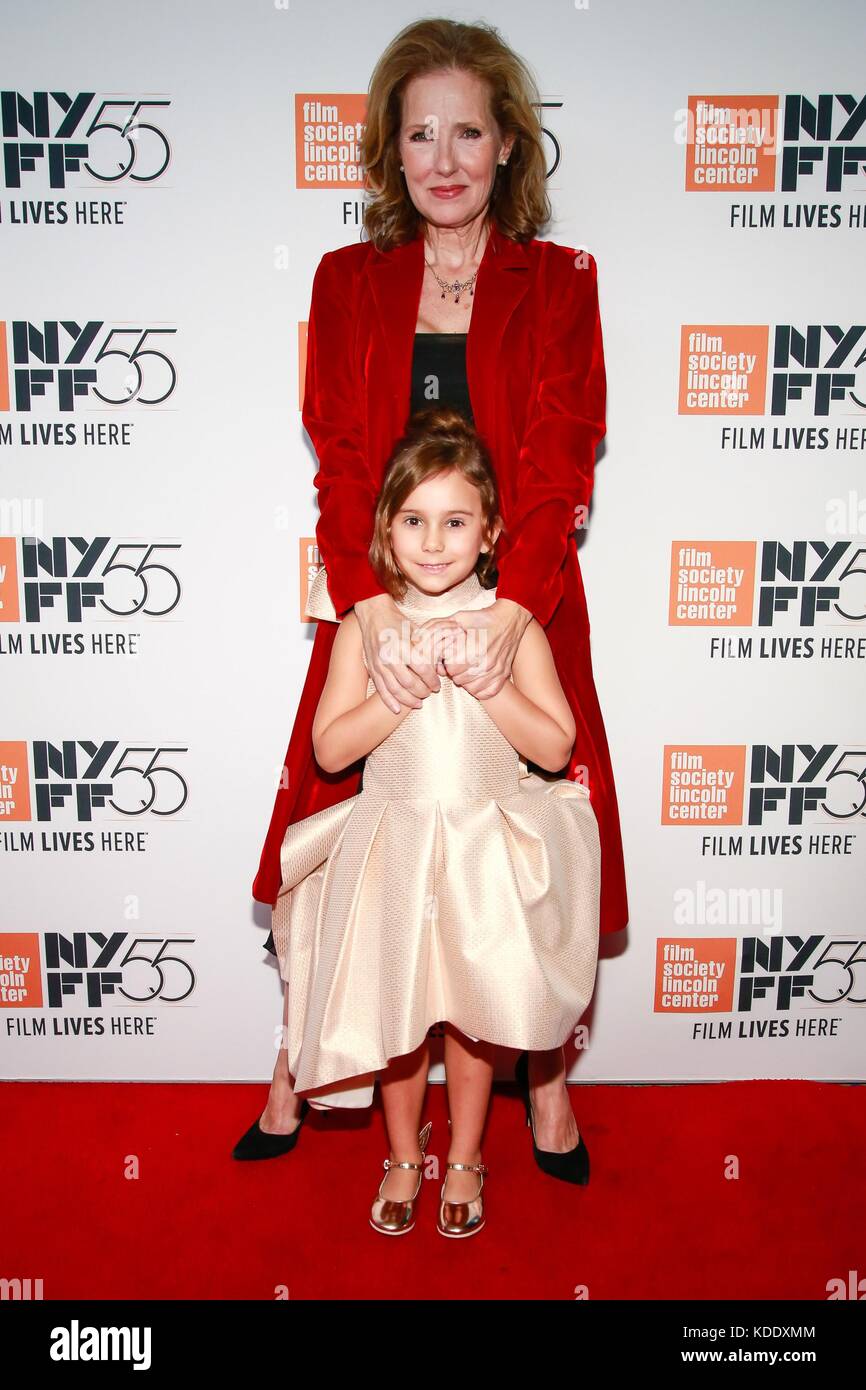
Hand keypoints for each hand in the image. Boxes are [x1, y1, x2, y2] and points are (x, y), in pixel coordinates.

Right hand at [353, 593, 442, 715]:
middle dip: (422, 691)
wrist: (374, 614)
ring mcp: (379, 663)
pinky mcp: (372, 668)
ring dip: (408, 699)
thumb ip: (428, 648)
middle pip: (409, 682)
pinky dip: (389, 701)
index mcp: (403, 645)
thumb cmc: (398, 622)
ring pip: (395, 689)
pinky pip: (381, 689)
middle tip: (429, 694)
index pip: (422, 668)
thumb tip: (441, 665)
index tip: (437, 685)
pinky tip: (397, 710)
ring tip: (418, 703)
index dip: (432, 680)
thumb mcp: (416, 630)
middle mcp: (390, 655)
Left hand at [412, 598, 532, 699]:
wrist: (509, 619)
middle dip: (455, 670)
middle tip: (459, 659)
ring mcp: (495, 672)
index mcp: (473, 650)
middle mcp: (485, 664)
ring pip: (470, 687)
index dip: (447, 662)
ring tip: (468, 665)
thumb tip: (417, 637)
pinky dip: (478, 686)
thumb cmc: (483, 618)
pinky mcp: (502, 677)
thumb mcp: (459, 618)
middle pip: (459, 679)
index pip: (450, 668)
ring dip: (465, 679)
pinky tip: (477, 675)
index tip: (450, 654)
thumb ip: (437, 628)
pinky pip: (484, 692)